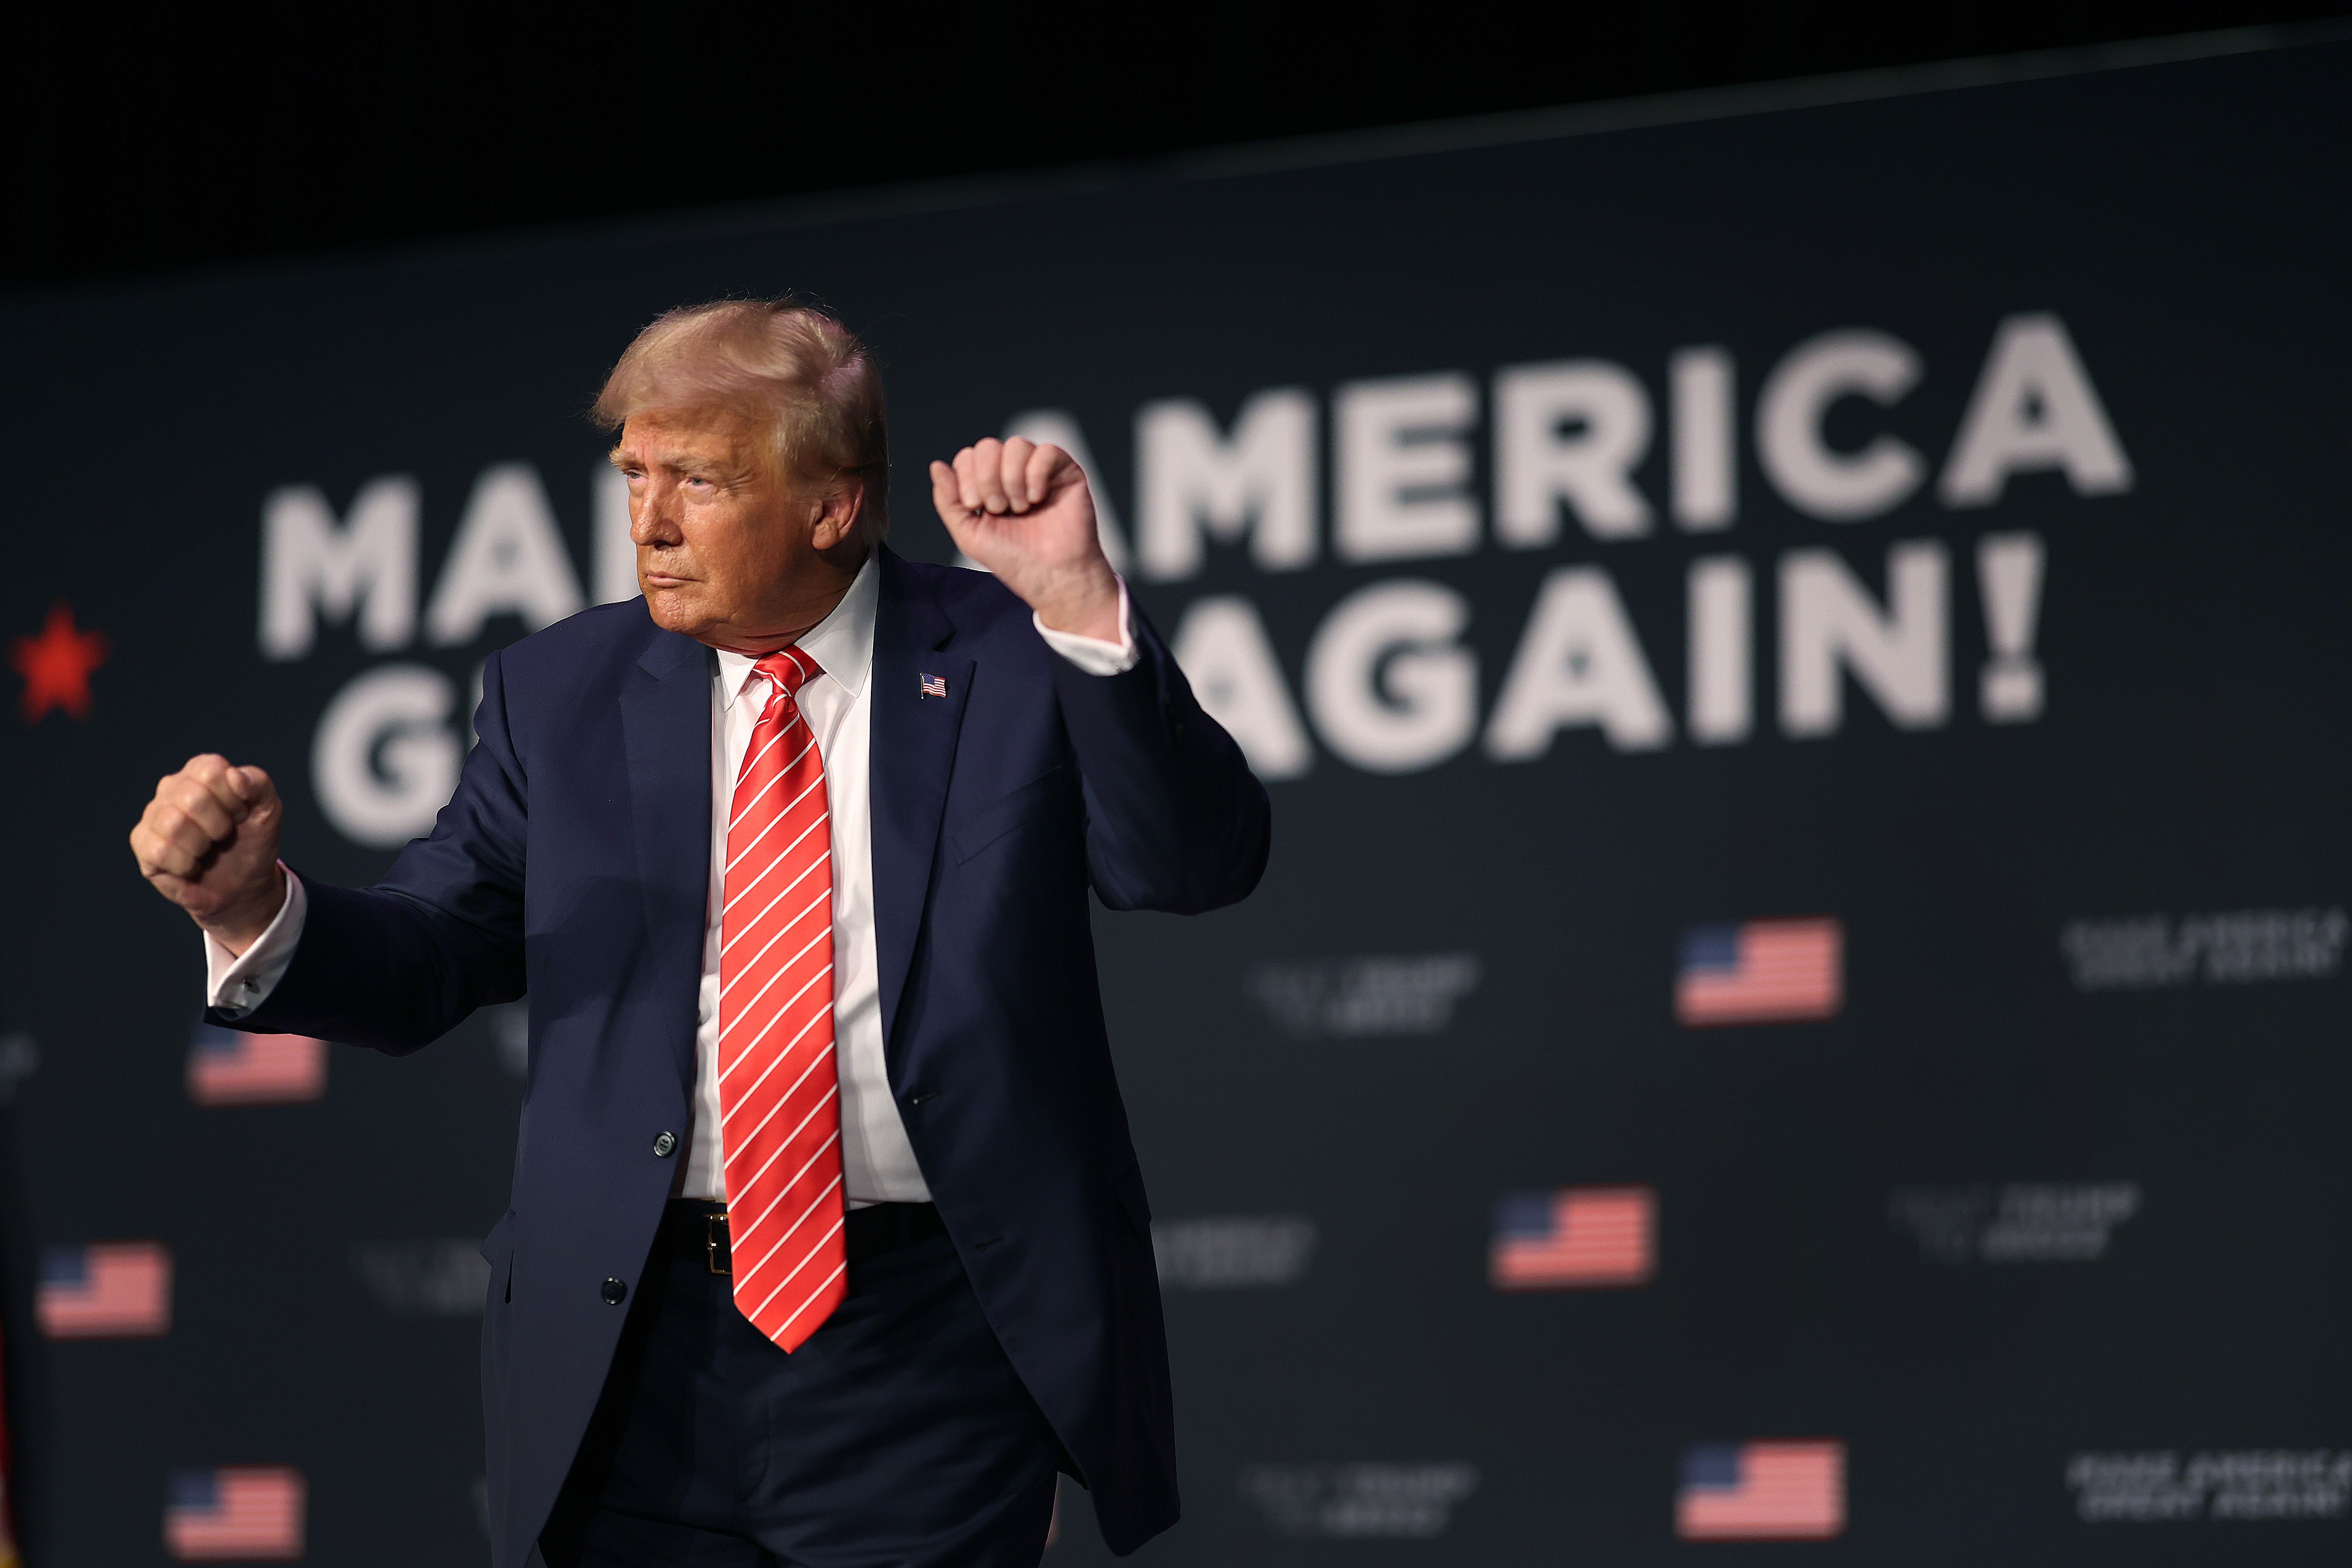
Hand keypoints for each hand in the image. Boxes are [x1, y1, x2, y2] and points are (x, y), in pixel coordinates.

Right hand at [130, 755, 286, 954]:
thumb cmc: (252, 841)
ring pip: (174, 824)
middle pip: (192, 798)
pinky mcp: (141, 842)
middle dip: (219, 825)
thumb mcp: (269, 810)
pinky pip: (160, 851)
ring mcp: (153, 814)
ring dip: (201, 846)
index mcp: (201, 771)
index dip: (233, 799)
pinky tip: (191, 865)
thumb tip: (234, 774)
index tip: (240, 814)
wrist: (243, 884)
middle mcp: (171, 786)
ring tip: (206, 849)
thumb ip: (260, 784)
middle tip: (223, 835)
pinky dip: (185, 865)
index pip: (210, 770)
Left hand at [931, 438, 1121, 640]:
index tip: (975, 506)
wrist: (1052, 576)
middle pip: (988, 446)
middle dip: (987, 478)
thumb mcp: (969, 534)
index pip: (968, 457)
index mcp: (988, 484)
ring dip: (1011, 479)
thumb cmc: (1013, 560)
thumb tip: (936, 465)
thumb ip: (948, 501)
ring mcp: (1038, 470)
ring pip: (1016, 445)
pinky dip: (1036, 474)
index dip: (966, 477)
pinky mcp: (1065, 471)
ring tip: (1021, 508)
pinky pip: (1046, 451)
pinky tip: (1038, 498)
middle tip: (998, 508)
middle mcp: (1012, 473)